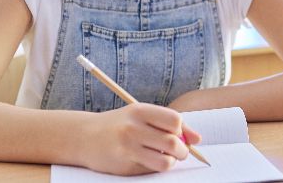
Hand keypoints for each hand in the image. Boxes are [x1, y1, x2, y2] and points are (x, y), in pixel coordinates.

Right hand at [80, 103, 201, 175]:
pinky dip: (157, 167)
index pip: (174, 120)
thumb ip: (169, 123)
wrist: (84, 137)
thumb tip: (198, 140)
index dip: (182, 130)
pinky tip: (149, 161)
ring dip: (172, 162)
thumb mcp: (141, 115)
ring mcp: (128, 148)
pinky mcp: (124, 165)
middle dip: (182, 151)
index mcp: (140, 111)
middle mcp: (133, 128)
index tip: (179, 135)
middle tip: (178, 152)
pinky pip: (152, 170)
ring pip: (165, 161)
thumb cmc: (120, 124)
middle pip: (172, 142)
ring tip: (166, 158)